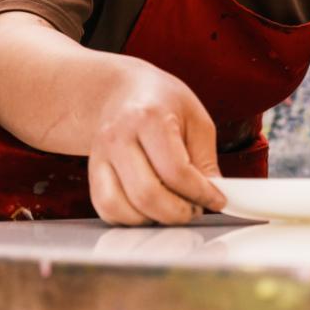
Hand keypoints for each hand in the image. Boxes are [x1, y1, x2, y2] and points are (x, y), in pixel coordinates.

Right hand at [87, 59, 227, 225]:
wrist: (122, 91)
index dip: (201, 193)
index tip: (216, 200)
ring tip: (171, 208)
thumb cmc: (162, 102)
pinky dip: (130, 219)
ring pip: (121, 206)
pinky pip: (106, 209)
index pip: (175, 171)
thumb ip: (206, 160)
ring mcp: (100, 155)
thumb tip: (214, 197)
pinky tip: (149, 209)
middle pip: (147, 194)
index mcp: (149, 117)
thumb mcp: (196, 119)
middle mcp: (118, 136)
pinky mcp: (93, 171)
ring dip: (153, 218)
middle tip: (194, 209)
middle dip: (178, 212)